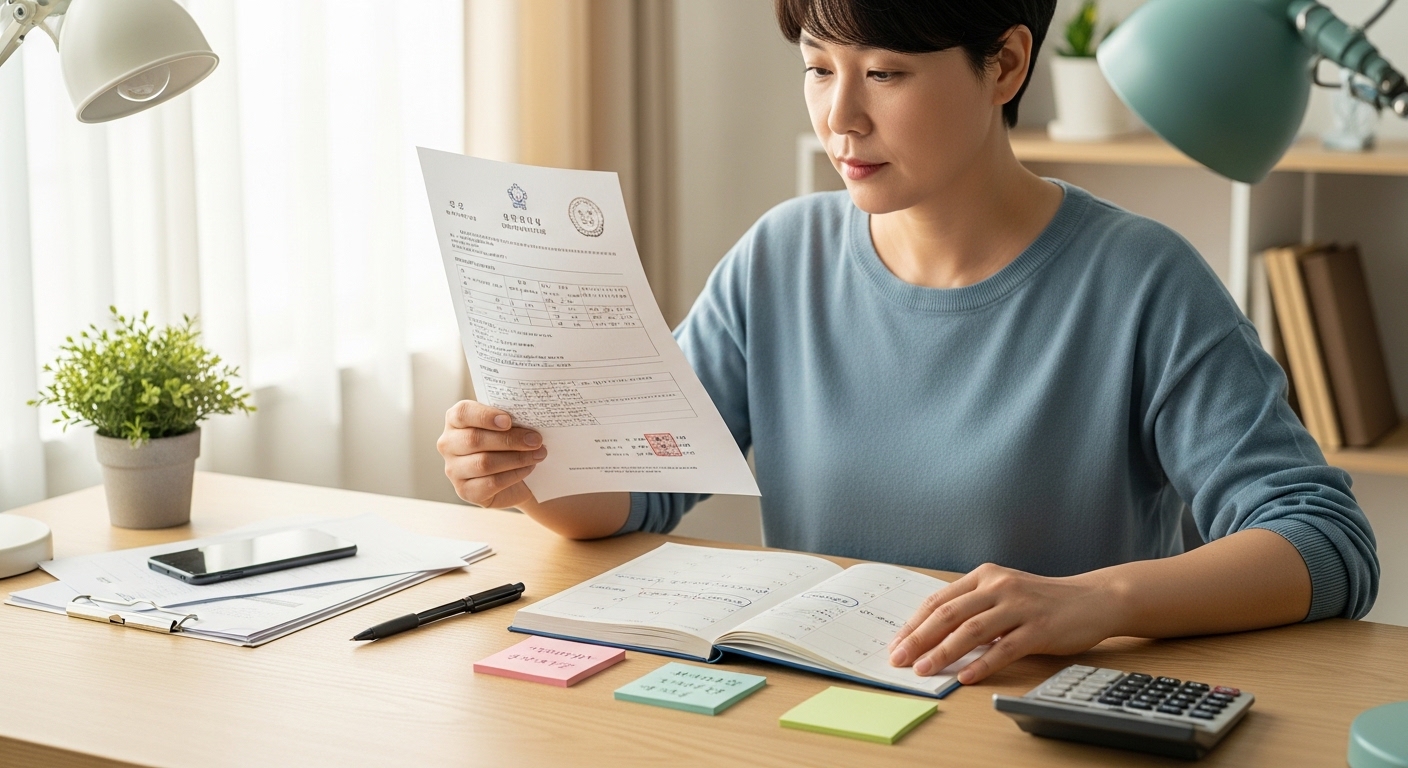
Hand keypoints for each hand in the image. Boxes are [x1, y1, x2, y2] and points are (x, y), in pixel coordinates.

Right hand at [437, 400, 546, 507]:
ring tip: (538, 454)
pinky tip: (528, 468)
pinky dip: (514, 475)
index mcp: (455, 420)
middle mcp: (448, 444)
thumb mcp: (508, 426)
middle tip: (535, 440)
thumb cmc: (509, 444)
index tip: (508, 420)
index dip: (485, 416)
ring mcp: (453, 469)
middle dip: (509, 439)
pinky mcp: (465, 491)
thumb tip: (528, 417)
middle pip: (474, 439)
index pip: (462, 413)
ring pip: (484, 463)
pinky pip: (491, 483)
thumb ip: (510, 419)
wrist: (516, 477)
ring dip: (516, 458)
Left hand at [886, 563, 1124, 683]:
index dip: (914, 623)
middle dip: (919, 638)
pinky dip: (982, 664)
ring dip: (943, 652)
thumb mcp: (1003, 593)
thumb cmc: (1042, 601)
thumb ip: (973, 607)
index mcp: (984, 576)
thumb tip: (932, 634)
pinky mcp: (1039, 628)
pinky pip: (1004, 648)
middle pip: (949, 614)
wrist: (1092, 599)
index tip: (896, 643)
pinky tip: (965, 677)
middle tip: (899, 659)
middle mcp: (999, 586)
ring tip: (924, 669)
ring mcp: (1019, 606)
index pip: (939, 600)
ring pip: (972, 630)